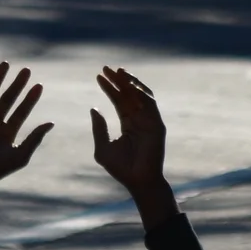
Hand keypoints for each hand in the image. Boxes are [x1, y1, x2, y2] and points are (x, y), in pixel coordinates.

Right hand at [0, 62, 52, 192]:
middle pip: (7, 99)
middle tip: (27, 70)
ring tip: (6, 64)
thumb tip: (51, 122)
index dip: (30, 98)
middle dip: (16, 84)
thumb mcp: (21, 155)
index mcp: (8, 133)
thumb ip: (35, 138)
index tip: (39, 85)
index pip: (21, 111)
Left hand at [89, 66, 172, 220]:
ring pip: (140, 95)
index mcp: (128, 125)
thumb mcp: (103, 147)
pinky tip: (129, 84)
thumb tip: (93, 109)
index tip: (98, 76)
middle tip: (106, 68)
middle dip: (118, 80)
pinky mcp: (157, 124)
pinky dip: (140, 92)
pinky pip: (149, 104)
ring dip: (129, 82)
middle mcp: (139, 120)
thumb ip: (99, 128)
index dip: (109, 88)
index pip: (119, 101)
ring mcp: (149, 121)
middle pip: (128, 95)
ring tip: (117, 71)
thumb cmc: (121, 168)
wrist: (138, 181)